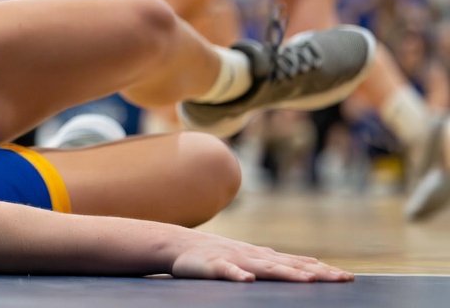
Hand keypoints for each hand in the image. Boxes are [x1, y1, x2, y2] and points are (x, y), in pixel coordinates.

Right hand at [171, 233, 351, 281]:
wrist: (177, 244)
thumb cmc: (213, 255)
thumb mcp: (247, 259)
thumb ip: (271, 264)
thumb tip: (302, 267)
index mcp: (262, 258)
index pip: (298, 264)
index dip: (323, 270)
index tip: (347, 277)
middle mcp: (254, 257)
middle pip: (290, 265)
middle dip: (317, 273)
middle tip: (344, 279)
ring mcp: (235, 260)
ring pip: (265, 267)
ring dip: (286, 273)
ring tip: (308, 280)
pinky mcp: (213, 266)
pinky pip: (226, 271)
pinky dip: (237, 275)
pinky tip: (247, 280)